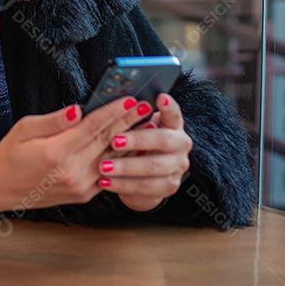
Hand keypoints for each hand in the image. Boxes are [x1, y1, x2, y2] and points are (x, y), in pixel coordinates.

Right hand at [0, 95, 153, 212]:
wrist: (2, 188)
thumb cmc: (11, 154)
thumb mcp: (25, 129)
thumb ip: (54, 120)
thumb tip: (78, 109)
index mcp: (56, 153)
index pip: (92, 128)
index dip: (113, 112)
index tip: (129, 99)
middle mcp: (72, 172)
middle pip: (107, 141)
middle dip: (129, 122)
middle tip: (146, 106)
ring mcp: (80, 186)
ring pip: (112, 158)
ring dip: (131, 140)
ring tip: (147, 124)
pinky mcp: (84, 194)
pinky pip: (108, 172)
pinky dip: (122, 158)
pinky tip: (133, 145)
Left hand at [96, 91, 192, 211]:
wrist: (144, 176)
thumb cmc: (135, 145)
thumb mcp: (133, 128)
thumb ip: (129, 117)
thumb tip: (113, 104)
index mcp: (172, 125)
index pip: (174, 113)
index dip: (169, 106)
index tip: (160, 97)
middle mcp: (180, 145)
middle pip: (163, 140)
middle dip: (137, 140)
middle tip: (114, 141)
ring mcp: (177, 167)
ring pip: (154, 167)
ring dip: (126, 167)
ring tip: (104, 166)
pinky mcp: (169, 187)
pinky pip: (146, 187)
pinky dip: (123, 185)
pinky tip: (106, 182)